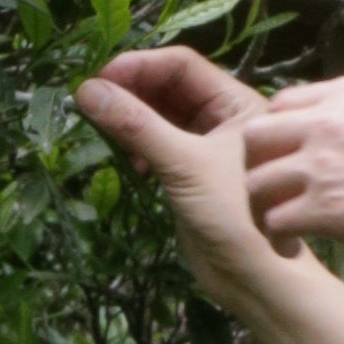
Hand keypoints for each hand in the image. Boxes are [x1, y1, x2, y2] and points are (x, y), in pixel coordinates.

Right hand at [77, 44, 302, 327]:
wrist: (255, 278)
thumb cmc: (235, 215)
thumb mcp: (184, 164)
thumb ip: (137, 125)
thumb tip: (87, 90)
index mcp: (237, 103)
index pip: (181, 66)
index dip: (139, 65)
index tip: (99, 78)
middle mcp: (224, 119)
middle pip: (169, 88)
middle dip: (132, 91)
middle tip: (92, 101)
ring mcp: (206, 147)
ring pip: (161, 117)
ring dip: (132, 119)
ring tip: (105, 129)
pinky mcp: (191, 175)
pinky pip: (158, 146)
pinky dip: (139, 146)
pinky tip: (129, 162)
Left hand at [240, 69, 343, 262]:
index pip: (281, 104)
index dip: (277, 134)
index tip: (286, 157)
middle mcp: (325, 122)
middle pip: (255, 137)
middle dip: (257, 166)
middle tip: (273, 190)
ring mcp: (320, 165)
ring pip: (255, 182)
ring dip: (262, 206)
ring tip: (279, 225)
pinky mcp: (324, 208)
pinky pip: (274, 221)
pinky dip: (277, 237)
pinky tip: (292, 246)